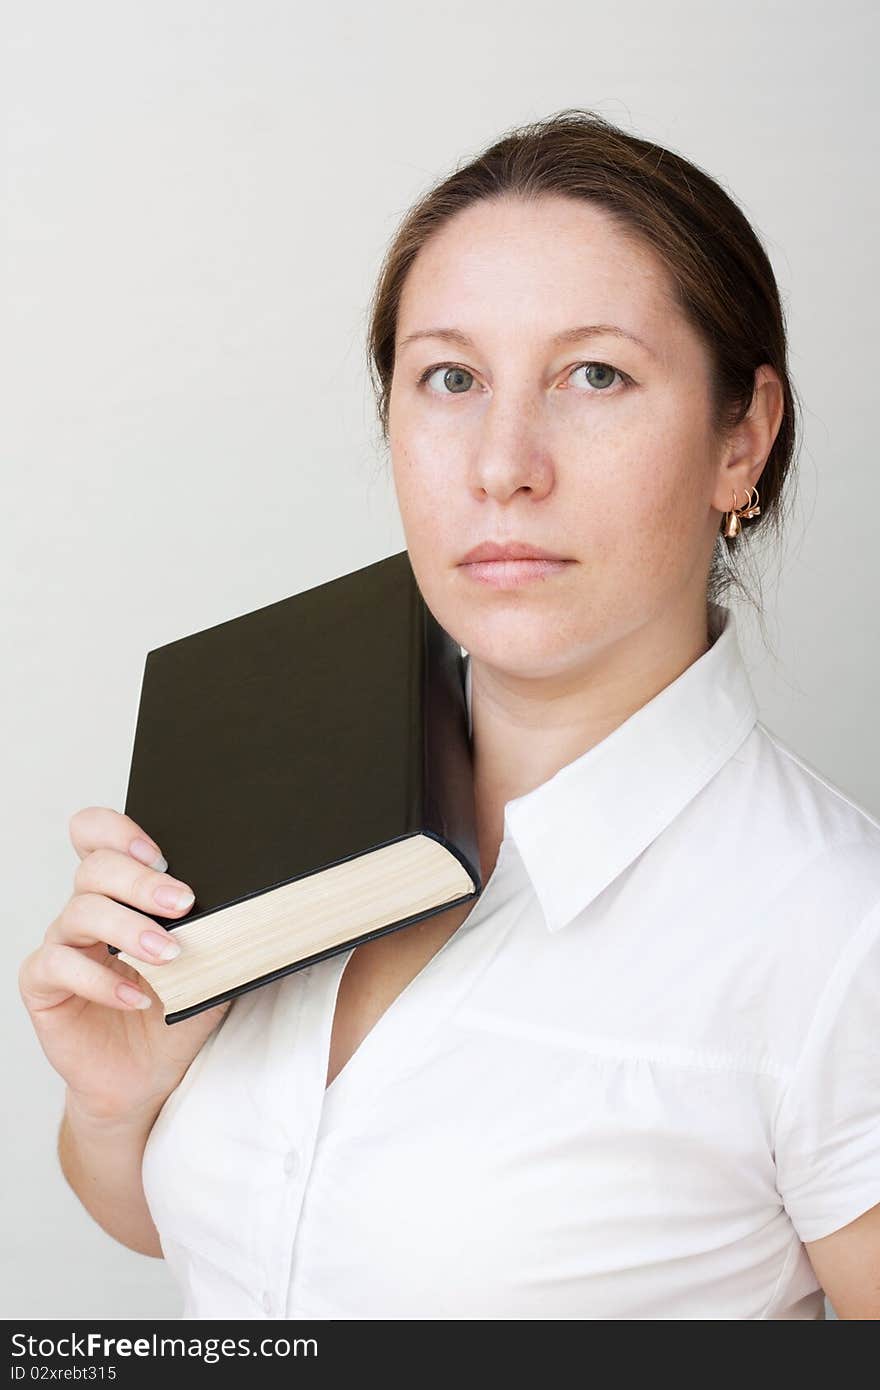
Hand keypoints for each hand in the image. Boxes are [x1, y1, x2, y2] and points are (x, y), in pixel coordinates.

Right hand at [19, 806, 231, 1124]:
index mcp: (121, 889)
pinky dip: (101, 980)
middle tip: (184, 902)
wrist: (148, 1074)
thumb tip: (264, 905)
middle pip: (96, 868)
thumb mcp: (212, 963)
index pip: (96, 833)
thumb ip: (225, 930)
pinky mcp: (44, 984)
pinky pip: (58, 966)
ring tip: (169, 954)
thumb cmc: (178, 1007)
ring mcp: (63, 943)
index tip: (160, 854)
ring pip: (80, 912)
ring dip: (130, 929)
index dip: (118, 830)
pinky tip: (138, 996)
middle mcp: (87, 908)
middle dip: (143, 881)